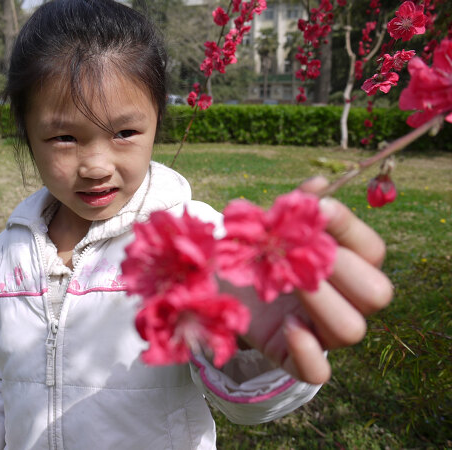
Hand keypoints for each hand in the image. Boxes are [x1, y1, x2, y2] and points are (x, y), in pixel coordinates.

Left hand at [226, 177, 392, 384]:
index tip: (317, 206)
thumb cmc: (252, 255)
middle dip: (343, 267)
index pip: (372, 250)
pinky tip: (287, 326)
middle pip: (376, 292)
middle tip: (302, 249)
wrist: (219, 289)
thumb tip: (318, 184)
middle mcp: (342, 302)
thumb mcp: (266, 228)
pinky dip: (308, 352)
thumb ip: (293, 208)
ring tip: (289, 282)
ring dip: (323, 302)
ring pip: (353, 329)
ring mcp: (320, 333)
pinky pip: (317, 372)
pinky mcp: (292, 358)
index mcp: (345, 267)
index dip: (350, 227)